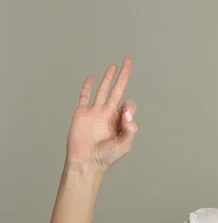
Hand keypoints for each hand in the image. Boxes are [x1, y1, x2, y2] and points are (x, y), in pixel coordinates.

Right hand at [66, 57, 137, 172]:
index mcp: (120, 120)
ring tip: (114, 65)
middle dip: (124, 75)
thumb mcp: (126, 144)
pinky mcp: (81, 113)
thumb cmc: (107, 156)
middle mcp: (108, 113)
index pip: (128, 104)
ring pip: (103, 89)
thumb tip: (126, 109)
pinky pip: (84, 97)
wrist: (87, 162)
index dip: (128, 107)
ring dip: (108, 77)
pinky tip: (91, 78)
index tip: (123, 117)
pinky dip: (87, 87)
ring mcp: (95, 112)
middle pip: (117, 89)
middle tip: (129, 60)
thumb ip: (131, 128)